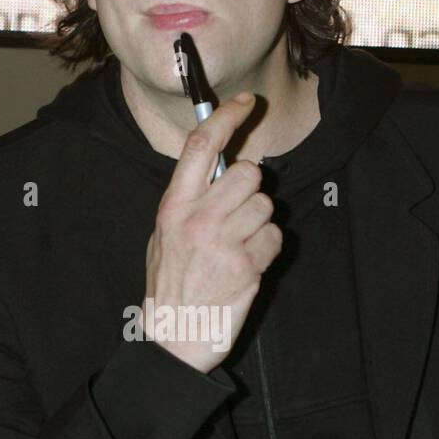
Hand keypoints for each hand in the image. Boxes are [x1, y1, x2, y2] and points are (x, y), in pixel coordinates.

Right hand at [140, 93, 281, 373]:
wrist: (175, 336)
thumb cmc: (171, 285)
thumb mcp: (163, 235)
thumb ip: (188, 202)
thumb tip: (217, 168)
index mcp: (173, 206)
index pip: (200, 147)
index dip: (225, 117)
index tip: (244, 102)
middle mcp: (197, 218)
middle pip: (247, 173)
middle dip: (250, 188)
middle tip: (237, 211)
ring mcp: (223, 242)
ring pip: (265, 205)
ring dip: (260, 222)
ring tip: (239, 245)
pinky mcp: (247, 265)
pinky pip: (275, 237)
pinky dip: (268, 248)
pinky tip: (247, 264)